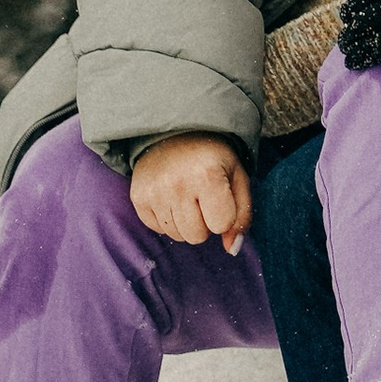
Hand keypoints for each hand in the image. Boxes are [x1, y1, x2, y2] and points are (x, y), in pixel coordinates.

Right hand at [129, 133, 252, 253]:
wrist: (175, 132)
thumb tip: (232, 249)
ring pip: (178, 236)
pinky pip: (158, 230)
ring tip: (187, 196)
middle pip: (197, 236)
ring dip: (186, 223)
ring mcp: (154, 192)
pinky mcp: (138, 198)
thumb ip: (242, 215)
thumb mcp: (237, 177)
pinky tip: (171, 197)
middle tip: (202, 197)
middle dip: (205, 223)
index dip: (224, 215)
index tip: (220, 196)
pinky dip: (168, 220)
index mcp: (207, 175)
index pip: (221, 224)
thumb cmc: (212, 158)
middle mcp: (177, 184)